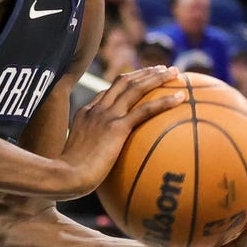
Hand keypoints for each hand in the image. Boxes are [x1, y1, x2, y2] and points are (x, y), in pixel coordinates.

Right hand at [56, 66, 185, 197]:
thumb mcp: (77, 160)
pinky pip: (145, 110)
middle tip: (162, 69)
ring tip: (175, 73)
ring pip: (135, 88)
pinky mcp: (116, 128)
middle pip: (123, 81)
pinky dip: (164, 101)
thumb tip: (99, 168)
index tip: (141, 81)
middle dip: (144, 72)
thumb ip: (90, 155)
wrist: (66, 177)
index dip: (126, 83)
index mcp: (86, 113)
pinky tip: (181, 97)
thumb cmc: (70, 178)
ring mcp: (105, 116)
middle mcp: (96, 109)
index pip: (108, 92)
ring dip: (157, 77)